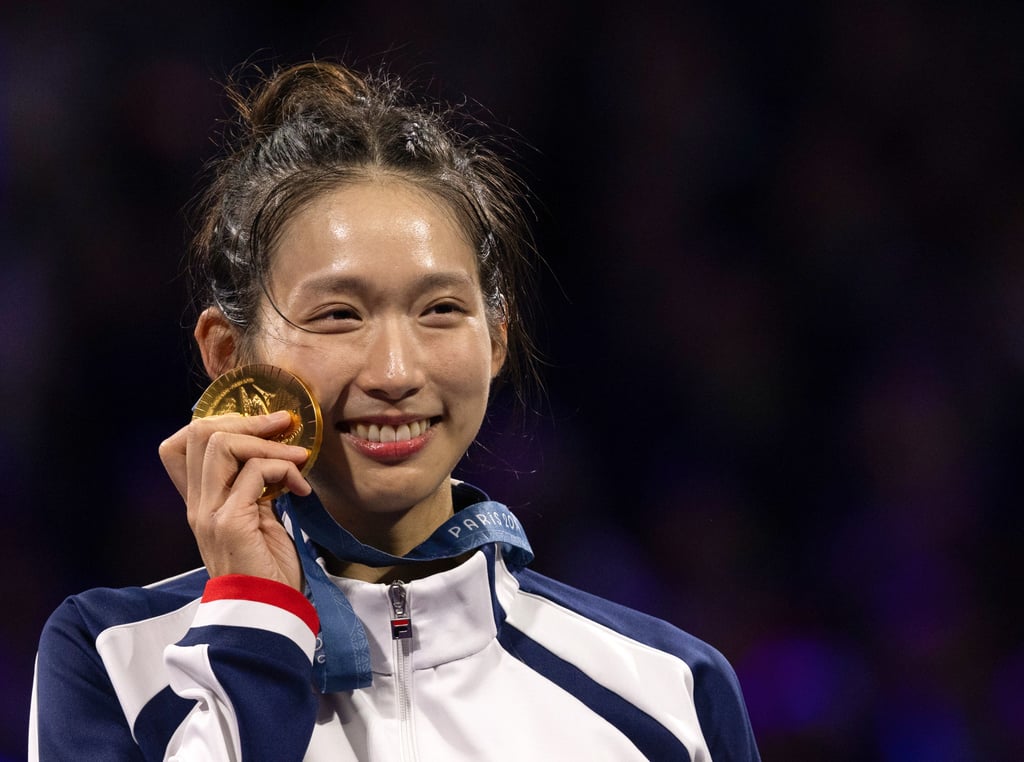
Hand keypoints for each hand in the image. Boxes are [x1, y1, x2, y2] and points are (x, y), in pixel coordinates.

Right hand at [159, 410, 311, 590]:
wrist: (267, 613)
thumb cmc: (268, 568)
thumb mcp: (258, 517)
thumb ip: (255, 487)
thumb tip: (275, 452)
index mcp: (200, 501)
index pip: (180, 444)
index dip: (219, 423)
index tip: (259, 429)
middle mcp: (197, 504)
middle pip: (199, 432)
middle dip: (248, 420)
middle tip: (283, 428)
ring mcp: (209, 513)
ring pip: (222, 444)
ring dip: (269, 443)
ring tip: (298, 459)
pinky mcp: (230, 523)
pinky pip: (255, 472)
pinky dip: (285, 469)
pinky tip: (301, 488)